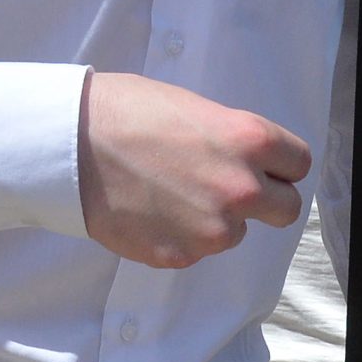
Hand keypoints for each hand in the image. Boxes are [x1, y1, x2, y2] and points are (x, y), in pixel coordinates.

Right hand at [78, 72, 309, 267]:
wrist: (63, 143)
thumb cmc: (120, 111)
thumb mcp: (190, 106)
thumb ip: (230, 138)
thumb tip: (244, 161)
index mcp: (247, 141)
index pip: (298, 164)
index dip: (277, 163)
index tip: (258, 164)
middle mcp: (241, 189)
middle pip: (285, 208)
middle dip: (260, 198)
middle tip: (219, 185)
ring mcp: (211, 228)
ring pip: (235, 232)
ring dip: (213, 218)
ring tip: (166, 193)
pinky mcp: (179, 255)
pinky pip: (194, 249)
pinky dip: (176, 234)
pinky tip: (146, 209)